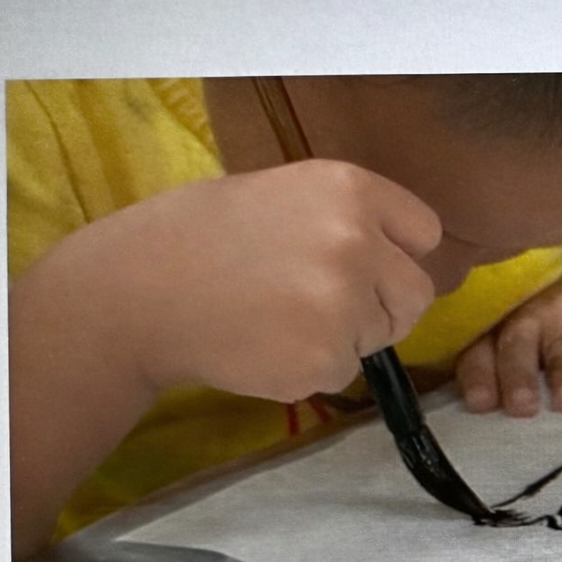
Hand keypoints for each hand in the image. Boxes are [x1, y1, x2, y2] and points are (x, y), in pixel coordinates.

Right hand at [48, 158, 441, 402]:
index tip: (368, 264)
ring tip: (277, 318)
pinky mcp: (324, 360)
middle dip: (382, 305)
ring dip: (343, 337)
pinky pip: (342, 371)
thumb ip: (344, 220)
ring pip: (379, 336)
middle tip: (325, 305)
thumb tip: (396, 257)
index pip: (424, 233)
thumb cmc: (199, 234)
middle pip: (416, 293)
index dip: (396, 254)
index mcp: (350, 190)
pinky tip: (262, 344)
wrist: (136, 291)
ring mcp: (343, 305)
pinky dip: (310, 368)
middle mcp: (357, 243)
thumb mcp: (281, 194)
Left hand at [453, 271, 561, 416]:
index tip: (480, 404)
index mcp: (493, 332)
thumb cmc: (533, 333)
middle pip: (517, 348)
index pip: (479, 355)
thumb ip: (493, 376)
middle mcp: (524, 321)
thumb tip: (484, 421)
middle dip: (519, 377)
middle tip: (523, 407)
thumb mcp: (506, 345)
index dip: (478, 378)